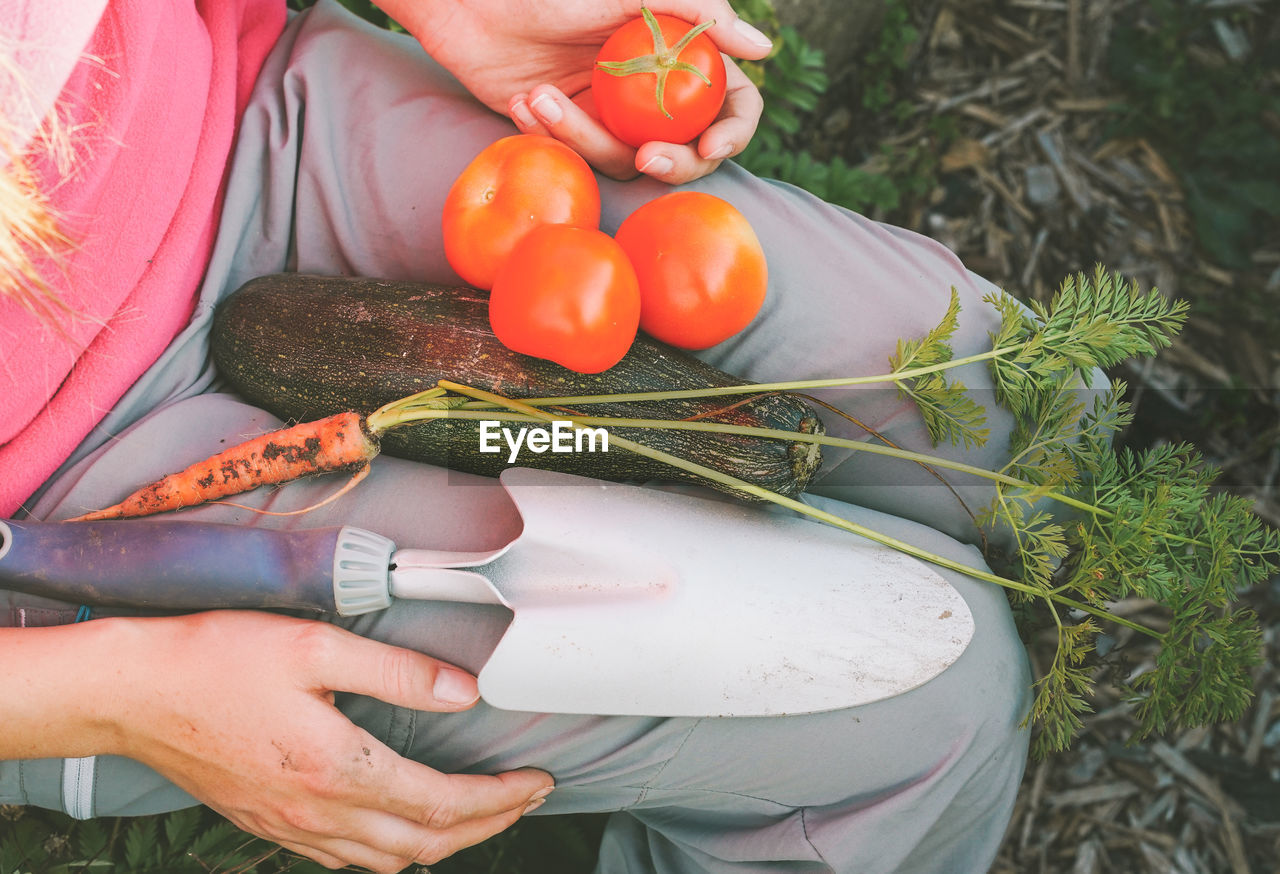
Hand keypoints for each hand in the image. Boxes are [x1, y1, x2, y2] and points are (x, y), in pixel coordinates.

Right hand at [103, 612, 552, 871]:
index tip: (536, 781)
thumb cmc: (216, 661)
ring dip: (444, 843)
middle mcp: (317, 811)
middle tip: (525, 799)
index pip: (441, 801)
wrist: (131, 694)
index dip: (499, 797)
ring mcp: (290, 826)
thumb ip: (396, 672)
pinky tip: (400, 827)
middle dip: (487, 825)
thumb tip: (464, 692)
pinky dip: (391, 851)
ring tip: (479, 815)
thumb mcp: (314, 648)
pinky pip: (345, 859)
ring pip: (387, 861)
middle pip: (424, 842)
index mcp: (336, 768)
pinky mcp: (269, 824)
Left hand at [385, 0, 772, 182]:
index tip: (713, 144)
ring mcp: (612, 115)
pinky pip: (580, 158)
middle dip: (674, 162)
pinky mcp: (571, 132)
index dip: (733, 130)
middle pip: (689, 150)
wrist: (471, 6)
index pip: (732, 102)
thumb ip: (700, 13)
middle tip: (646, 155)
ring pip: (625, 160)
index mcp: (679, 55)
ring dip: (584, 137)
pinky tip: (526, 103)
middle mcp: (652, 91)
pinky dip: (552, 136)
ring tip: (542, 96)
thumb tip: (765, 49)